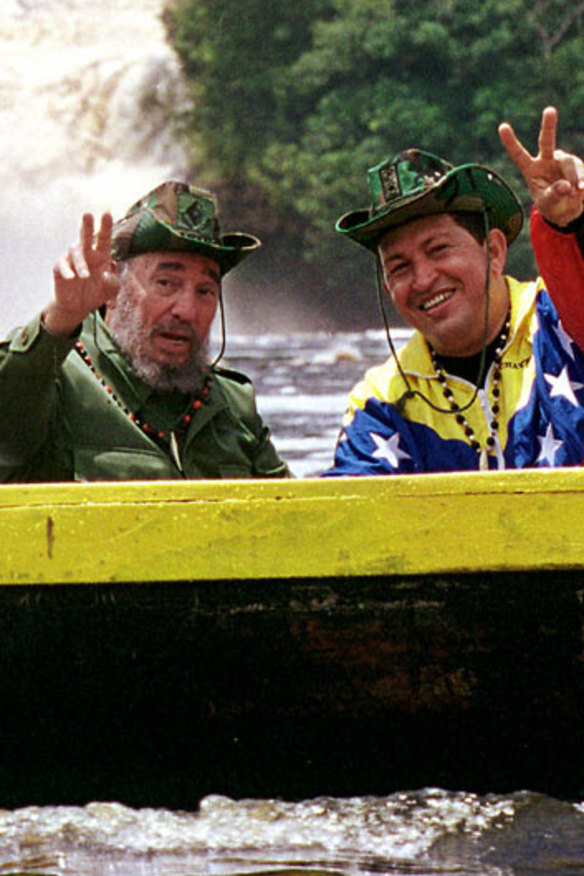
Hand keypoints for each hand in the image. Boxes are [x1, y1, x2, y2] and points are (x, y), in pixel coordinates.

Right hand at [43, 212, 118, 336]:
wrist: (79, 307)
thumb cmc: (97, 293)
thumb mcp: (110, 290)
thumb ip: (112, 282)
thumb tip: (105, 274)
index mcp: (101, 256)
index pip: (104, 239)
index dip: (106, 227)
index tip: (107, 214)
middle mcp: (86, 254)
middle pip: (85, 236)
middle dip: (87, 226)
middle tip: (88, 214)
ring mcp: (72, 260)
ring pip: (75, 253)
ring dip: (80, 264)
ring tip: (85, 276)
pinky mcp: (59, 268)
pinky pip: (62, 266)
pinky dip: (67, 271)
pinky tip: (71, 278)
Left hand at [498, 106, 583, 226]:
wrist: (567, 208)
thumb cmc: (551, 204)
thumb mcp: (548, 203)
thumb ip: (553, 194)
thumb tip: (566, 186)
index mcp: (531, 169)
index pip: (518, 154)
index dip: (510, 142)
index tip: (502, 127)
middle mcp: (546, 160)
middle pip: (546, 141)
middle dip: (548, 125)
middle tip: (549, 110)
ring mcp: (562, 160)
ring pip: (569, 163)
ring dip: (573, 178)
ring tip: (575, 192)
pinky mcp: (578, 164)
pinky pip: (582, 170)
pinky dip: (582, 182)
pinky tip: (581, 190)